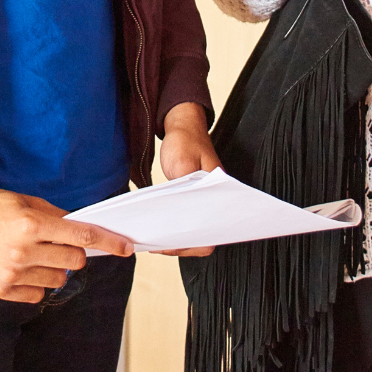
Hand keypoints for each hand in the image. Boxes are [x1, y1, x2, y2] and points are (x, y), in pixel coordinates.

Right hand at [0, 173, 131, 303]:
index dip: (108, 243)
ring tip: (32, 255)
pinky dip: (36, 283)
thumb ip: (55, 216)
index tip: (126, 248)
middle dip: (73, 253)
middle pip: (74, 262)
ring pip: (58, 280)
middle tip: (57, 244)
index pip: (81, 237)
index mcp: (31, 224)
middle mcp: (23, 251)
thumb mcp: (25, 201)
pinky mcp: (1, 289)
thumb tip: (82, 230)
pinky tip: (20, 268)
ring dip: (54, 269)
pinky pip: (38, 294)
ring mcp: (11, 273)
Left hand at [156, 102, 221, 257]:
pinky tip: (154, 228)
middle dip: (180, 245)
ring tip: (152, 239)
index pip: (213, 232)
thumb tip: (179, 214)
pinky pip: (181, 221)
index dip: (195, 244)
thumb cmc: (186, 140)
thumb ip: (184, 187)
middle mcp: (212, 202)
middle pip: (201, 238)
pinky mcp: (189, 201)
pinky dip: (169, 227)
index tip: (172, 244)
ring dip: (173, 239)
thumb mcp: (183, 161)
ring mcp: (200, 203)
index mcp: (219, 194)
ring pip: (190, 232)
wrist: (183, 126)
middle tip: (157, 244)